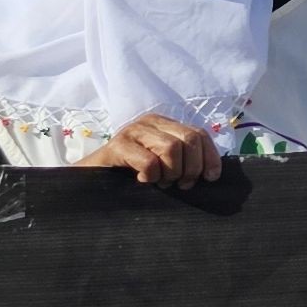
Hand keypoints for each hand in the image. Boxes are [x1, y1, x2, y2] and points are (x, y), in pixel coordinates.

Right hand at [84, 114, 220, 187]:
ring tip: (160, 181)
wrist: (92, 179)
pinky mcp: (117, 145)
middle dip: (191, 168)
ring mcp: (133, 131)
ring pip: (171, 148)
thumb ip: (185, 160)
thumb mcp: (164, 164)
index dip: (210, 157)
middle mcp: (150, 122)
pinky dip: (151, 176)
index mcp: (165, 124)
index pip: (199, 134)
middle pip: (190, 140)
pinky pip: (149, 161)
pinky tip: (142, 180)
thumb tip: (214, 172)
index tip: (211, 178)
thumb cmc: (132, 174)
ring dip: (170, 173)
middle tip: (180, 184)